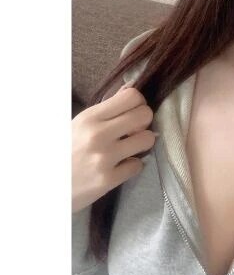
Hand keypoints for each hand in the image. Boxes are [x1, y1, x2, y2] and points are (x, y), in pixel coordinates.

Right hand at [72, 82, 156, 213]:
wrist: (44, 185)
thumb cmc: (64, 150)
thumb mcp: (80, 123)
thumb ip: (106, 109)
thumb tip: (131, 89)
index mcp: (90, 117)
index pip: (132, 96)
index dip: (138, 103)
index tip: (132, 112)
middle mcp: (98, 134)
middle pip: (145, 115)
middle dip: (144, 121)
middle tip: (134, 130)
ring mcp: (104, 158)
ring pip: (147, 139)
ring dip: (141, 143)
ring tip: (129, 147)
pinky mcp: (107, 180)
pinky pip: (138, 165)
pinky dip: (132, 165)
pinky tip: (120, 165)